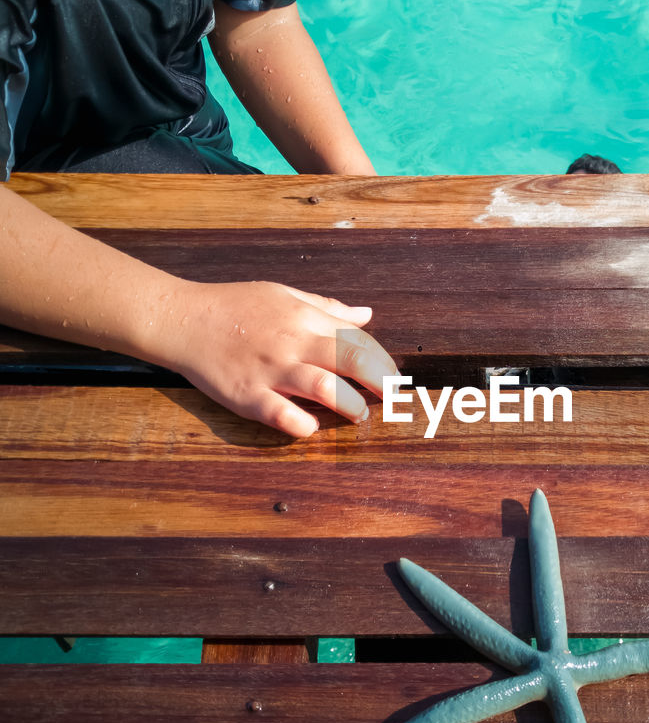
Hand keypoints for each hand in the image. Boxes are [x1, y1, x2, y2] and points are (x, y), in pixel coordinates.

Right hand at [155, 280, 396, 437]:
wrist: (183, 319)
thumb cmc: (235, 306)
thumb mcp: (284, 295)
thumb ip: (326, 309)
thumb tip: (365, 316)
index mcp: (304, 318)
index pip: (357, 339)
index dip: (382, 360)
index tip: (391, 378)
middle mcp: (292, 343)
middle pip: (351, 359)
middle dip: (380, 380)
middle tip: (390, 397)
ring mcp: (270, 371)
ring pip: (324, 387)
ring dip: (349, 404)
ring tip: (357, 414)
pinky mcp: (247, 395)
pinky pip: (281, 414)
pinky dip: (301, 423)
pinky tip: (309, 426)